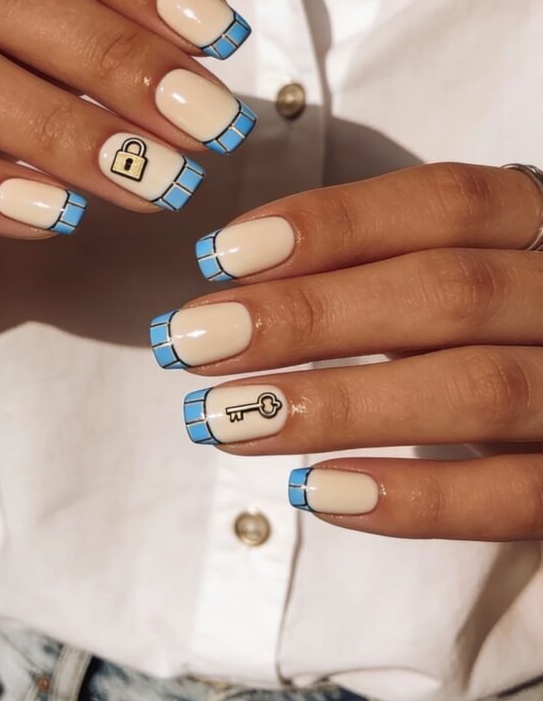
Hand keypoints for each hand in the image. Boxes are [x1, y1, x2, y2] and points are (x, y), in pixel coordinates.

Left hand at [152, 163, 542, 541]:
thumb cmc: (492, 325)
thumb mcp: (450, 273)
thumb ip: (373, 269)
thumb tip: (231, 288)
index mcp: (537, 225)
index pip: (445, 204)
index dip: (333, 224)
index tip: (222, 255)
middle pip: (446, 291)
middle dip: (307, 315)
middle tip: (191, 339)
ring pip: (476, 387)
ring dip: (336, 404)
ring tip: (222, 416)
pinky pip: (516, 494)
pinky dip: (416, 497)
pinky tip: (317, 492)